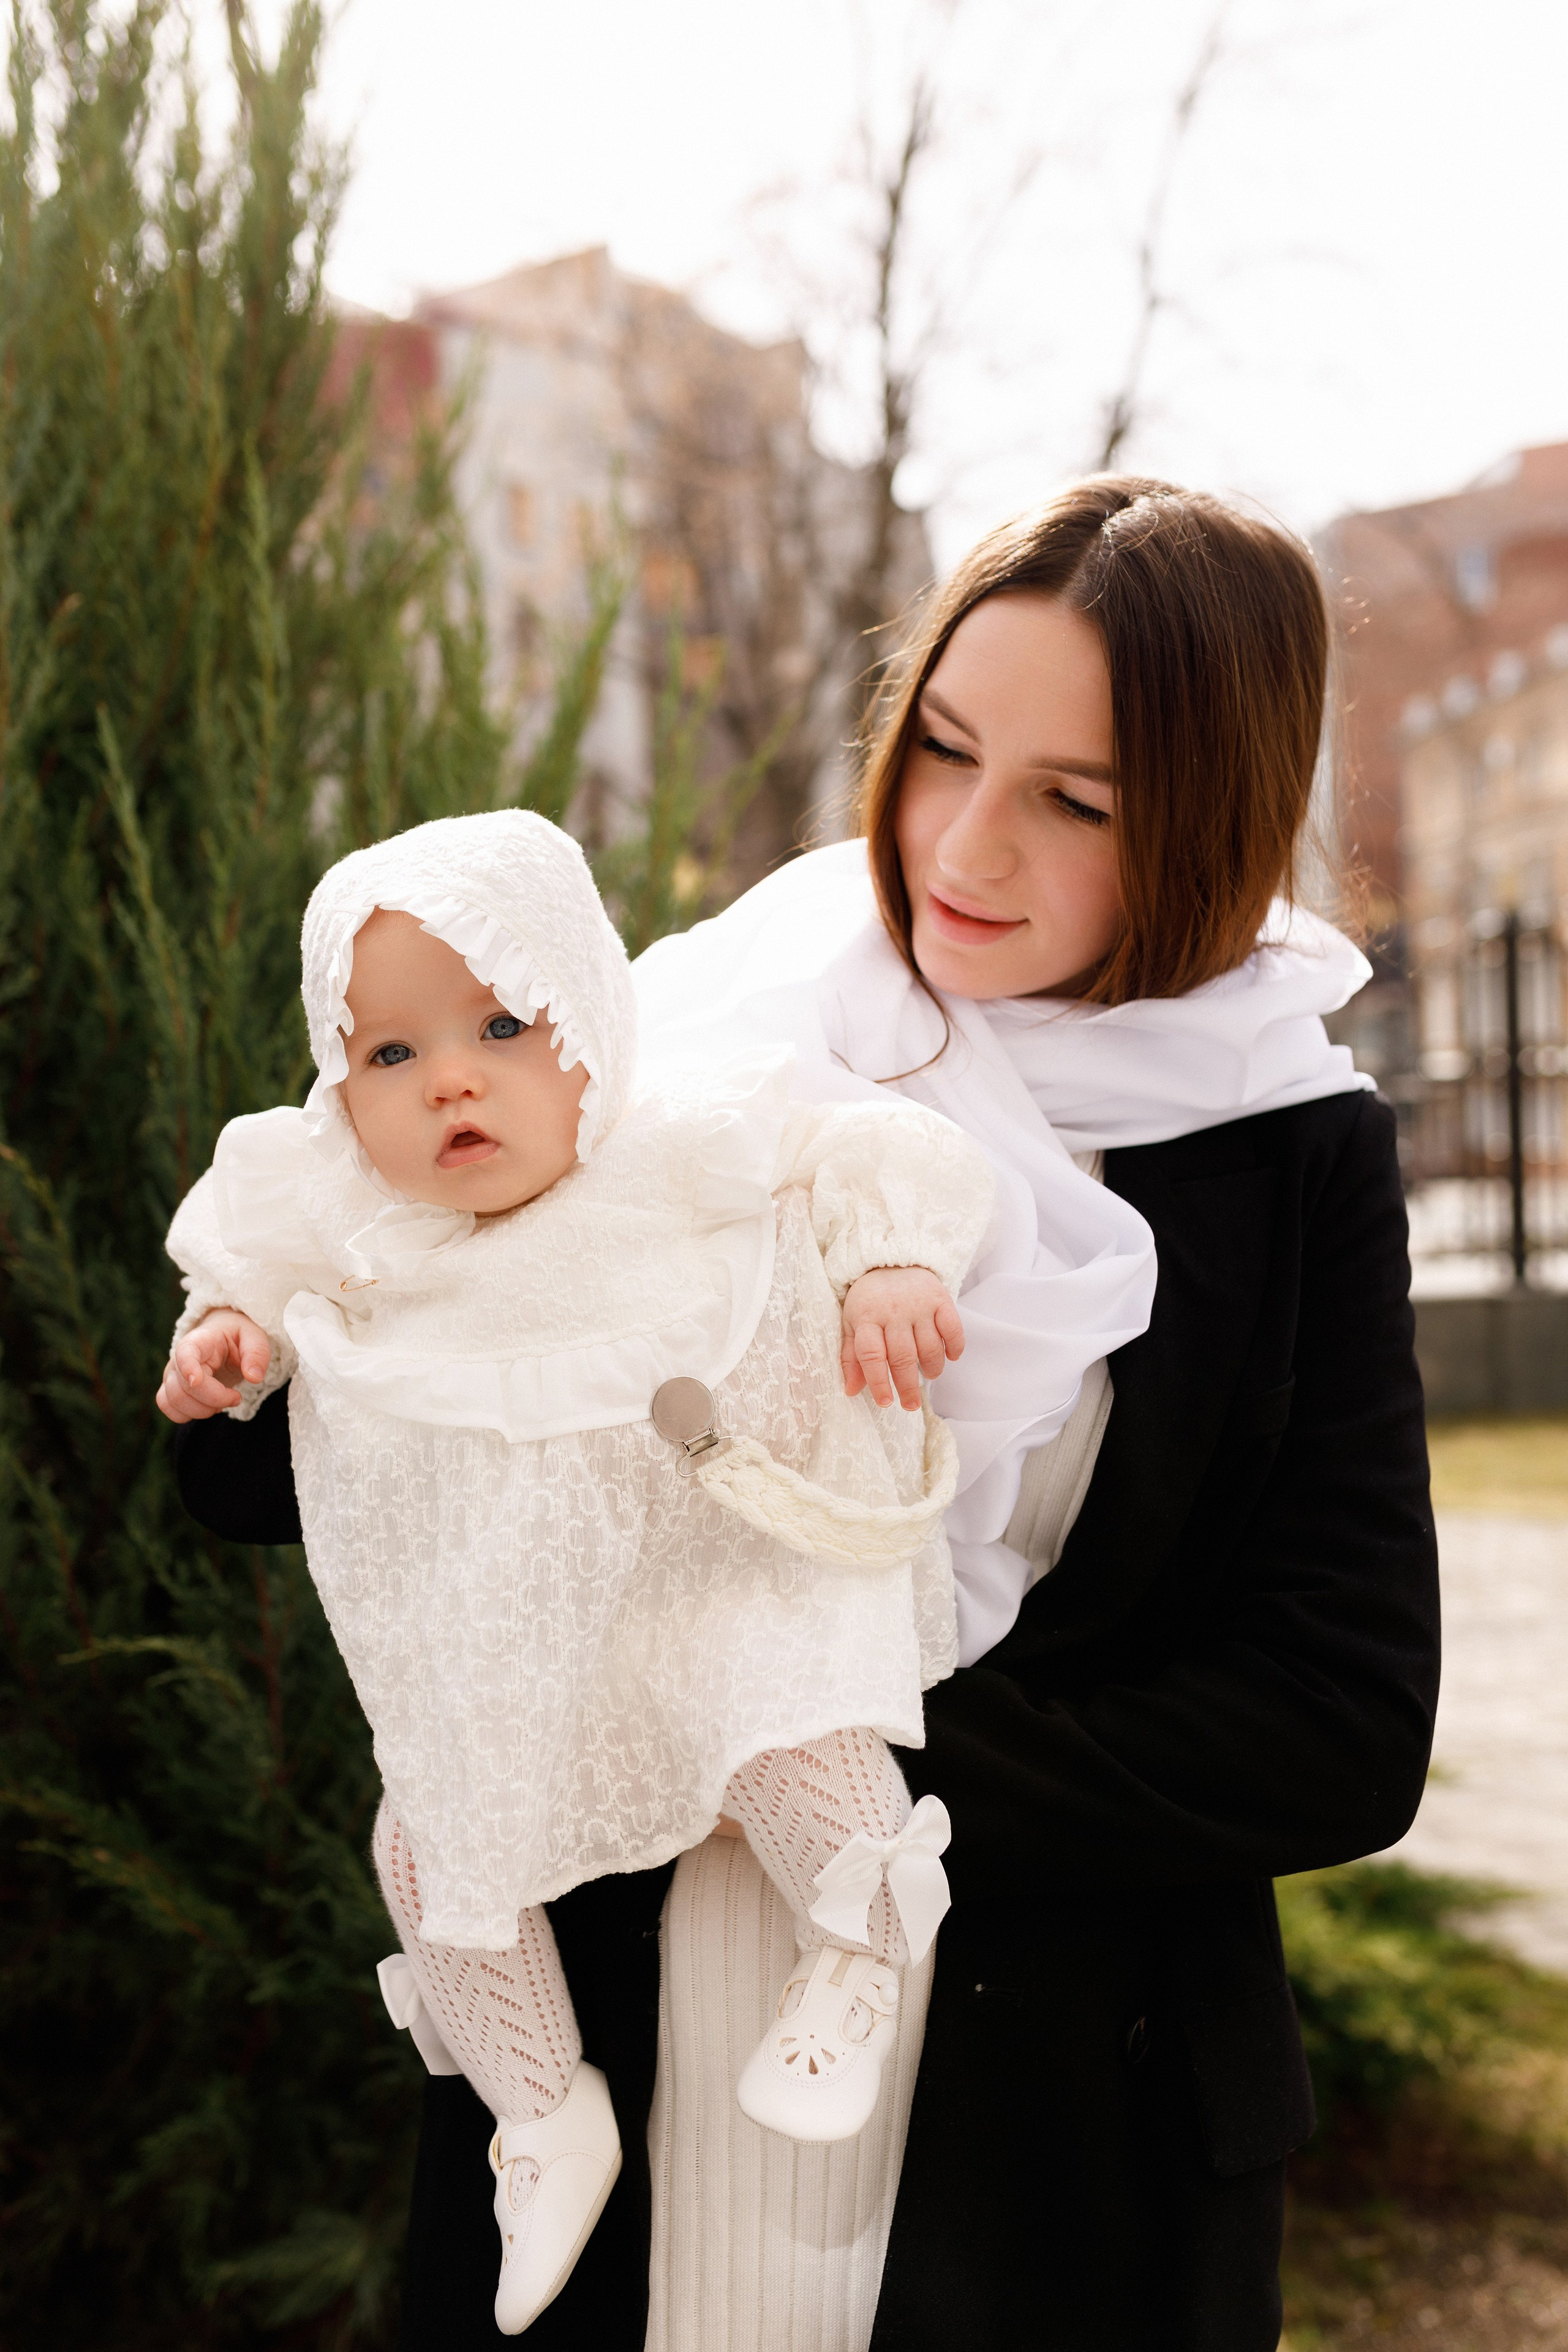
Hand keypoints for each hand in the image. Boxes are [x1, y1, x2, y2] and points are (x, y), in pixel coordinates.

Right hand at [155, 1309, 271, 1423]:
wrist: (224, 1338)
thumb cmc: (238, 1337)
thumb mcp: (255, 1337)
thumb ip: (257, 1354)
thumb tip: (254, 1378)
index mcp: (201, 1340)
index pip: (185, 1353)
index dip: (187, 1368)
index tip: (197, 1381)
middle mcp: (179, 1358)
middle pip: (184, 1387)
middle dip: (215, 1399)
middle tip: (236, 1397)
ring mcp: (173, 1375)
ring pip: (175, 1401)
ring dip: (203, 1411)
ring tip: (222, 1402)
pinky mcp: (171, 1389)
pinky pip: (168, 1408)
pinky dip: (188, 1415)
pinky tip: (207, 1407)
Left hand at [840, 1267, 964, 1411]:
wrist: (889, 1259)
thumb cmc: (868, 1301)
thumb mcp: (851, 1324)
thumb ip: (851, 1357)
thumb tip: (851, 1391)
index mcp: (866, 1318)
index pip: (872, 1355)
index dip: (878, 1382)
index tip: (886, 1403)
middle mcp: (893, 1311)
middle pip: (902, 1357)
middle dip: (908, 1386)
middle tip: (911, 1405)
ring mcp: (918, 1304)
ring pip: (930, 1347)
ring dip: (932, 1369)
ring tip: (929, 1376)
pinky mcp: (940, 1298)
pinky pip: (953, 1328)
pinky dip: (955, 1347)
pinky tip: (951, 1357)